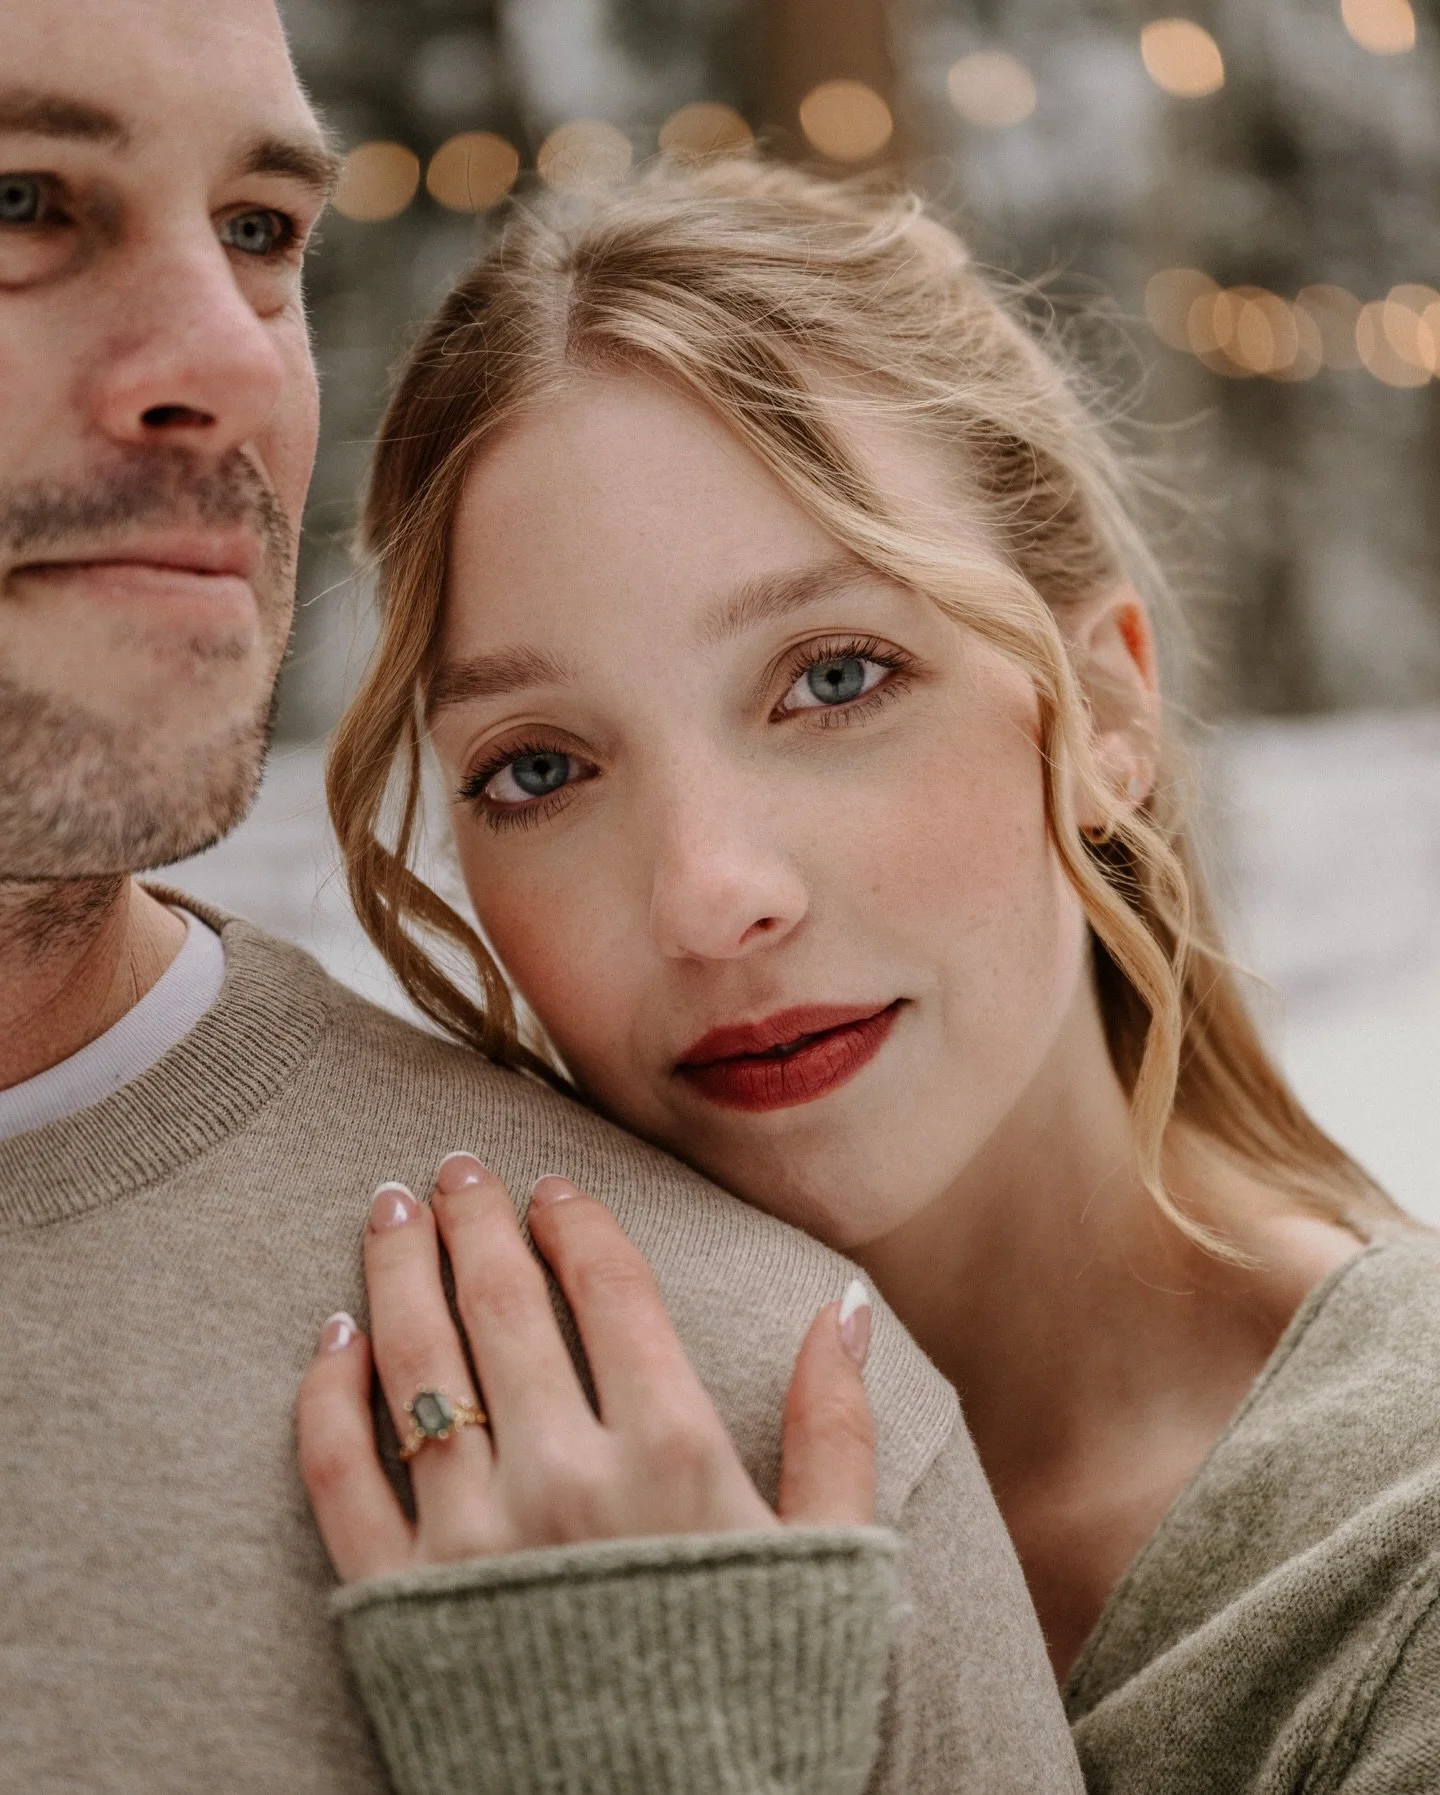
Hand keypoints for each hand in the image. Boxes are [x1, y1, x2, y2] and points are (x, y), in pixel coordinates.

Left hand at [297, 1154, 876, 1581]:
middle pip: (501, 1302)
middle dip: (473, 1216)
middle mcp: (565, 1479)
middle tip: (455, 1166)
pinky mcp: (395, 1607)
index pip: (607, 1289)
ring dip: (395, 1268)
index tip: (552, 1187)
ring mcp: (472, 1541)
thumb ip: (837, 1430)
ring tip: (389, 1207)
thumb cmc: (760, 1702)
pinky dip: (327, 1395)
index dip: (574, 1221)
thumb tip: (842, 1303)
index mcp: (675, 1456)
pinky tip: (332, 1338)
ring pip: (416, 1362)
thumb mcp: (830, 1566)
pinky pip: (339, 1476)